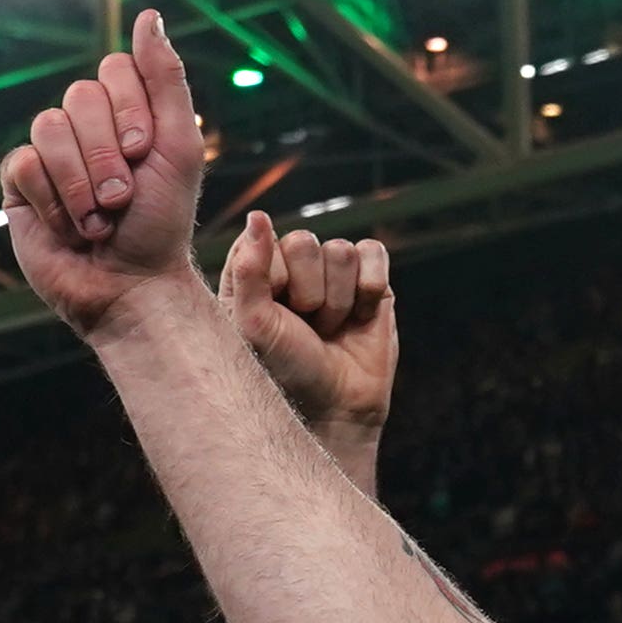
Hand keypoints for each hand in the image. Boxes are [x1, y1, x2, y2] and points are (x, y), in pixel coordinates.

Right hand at [3, 11, 205, 346]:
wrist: (131, 286)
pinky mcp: (20, 185)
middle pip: (79, 96)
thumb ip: (166, 79)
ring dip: (81, 182)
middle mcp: (86, 126)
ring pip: (49, 127)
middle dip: (106, 154)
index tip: (145, 153)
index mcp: (126, 111)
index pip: (115, 70)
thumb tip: (148, 15)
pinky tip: (69, 227)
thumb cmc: (162, 223)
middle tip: (123, 198)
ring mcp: (51, 153)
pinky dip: (53, 200)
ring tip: (99, 222)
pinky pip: (24, 164)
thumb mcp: (179, 146)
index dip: (130, 111)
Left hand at [221, 211, 397, 438]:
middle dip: (310, 293)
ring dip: (338, 300)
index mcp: (254, 269)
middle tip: (308, 327)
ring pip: (341, 251)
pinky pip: (373, 254)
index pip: (266, 239)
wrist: (335, 408)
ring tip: (330, 329)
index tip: (276, 316)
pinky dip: (368, 290)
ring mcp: (332, 272)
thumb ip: (249, 269)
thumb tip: (258, 215)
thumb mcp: (254, 324)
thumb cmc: (285, 370)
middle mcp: (292, 265)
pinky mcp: (370, 280)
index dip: (276, 281)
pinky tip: (360, 316)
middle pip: (306, 242)